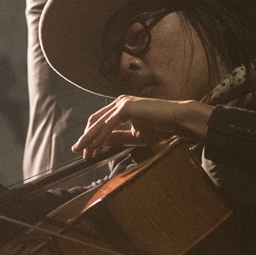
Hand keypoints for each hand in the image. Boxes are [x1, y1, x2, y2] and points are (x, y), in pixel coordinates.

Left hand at [72, 96, 214, 156]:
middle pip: (95, 121)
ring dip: (90, 138)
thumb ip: (118, 138)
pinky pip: (109, 125)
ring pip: (100, 123)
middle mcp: (119, 102)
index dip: (91, 136)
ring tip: (84, 151)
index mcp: (121, 107)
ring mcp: (122, 103)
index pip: (100, 121)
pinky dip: (100, 137)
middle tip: (78, 152)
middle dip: (86, 137)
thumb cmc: (161, 127)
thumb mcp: (135, 136)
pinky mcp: (127, 107)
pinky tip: (95, 147)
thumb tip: (102, 143)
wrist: (177, 120)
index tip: (86, 150)